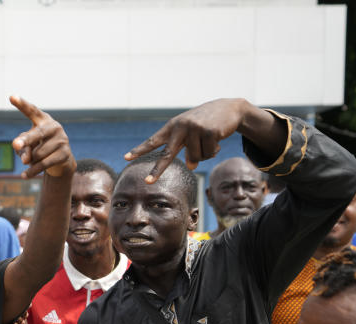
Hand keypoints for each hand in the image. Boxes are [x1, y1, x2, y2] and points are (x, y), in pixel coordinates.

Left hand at [10, 96, 75, 178]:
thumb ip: (23, 148)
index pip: (31, 110)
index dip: (22, 104)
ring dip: (30, 160)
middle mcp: (54, 127)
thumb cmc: (39, 148)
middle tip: (15, 145)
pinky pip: (43, 164)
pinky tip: (24, 176)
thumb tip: (26, 159)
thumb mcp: (27, 146)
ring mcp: (62, 139)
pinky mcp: (65, 154)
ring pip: (38, 154)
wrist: (60, 161)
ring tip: (33, 160)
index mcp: (42, 120)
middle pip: (37, 134)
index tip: (11, 97)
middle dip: (26, 140)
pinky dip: (32, 171)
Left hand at [124, 98, 250, 180]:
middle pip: (167, 154)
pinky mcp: (209, 131)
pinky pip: (209, 154)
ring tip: (209, 141)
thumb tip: (191, 167)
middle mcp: (180, 127)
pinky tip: (217, 138)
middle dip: (157, 170)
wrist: (229, 108)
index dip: (139, 150)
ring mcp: (194, 128)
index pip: (152, 141)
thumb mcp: (192, 136)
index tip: (126, 158)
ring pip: (195, 158)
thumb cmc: (206, 123)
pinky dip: (214, 150)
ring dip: (204, 155)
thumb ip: (186, 151)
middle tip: (147, 182)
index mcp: (172, 127)